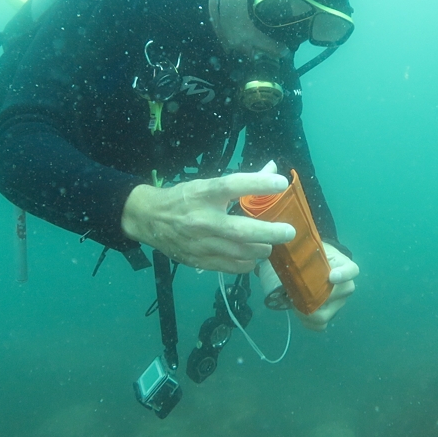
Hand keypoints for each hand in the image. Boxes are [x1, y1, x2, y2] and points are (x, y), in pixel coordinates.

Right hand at [121, 162, 294, 272]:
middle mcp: (201, 219)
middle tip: (289, 231)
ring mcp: (199, 243)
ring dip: (260, 249)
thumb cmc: (183, 198)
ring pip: (239, 253)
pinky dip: (246, 263)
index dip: (258, 184)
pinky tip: (252, 256)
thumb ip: (241, 181)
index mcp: (202, 194)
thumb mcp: (206, 184)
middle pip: (241, 230)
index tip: (280, 183)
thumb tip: (272, 169)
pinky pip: (229, 267)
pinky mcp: (198, 260)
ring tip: (269, 244)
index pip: (232, 186)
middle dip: (269, 232)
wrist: (149, 219)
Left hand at [258, 243, 358, 331]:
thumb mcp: (310, 248)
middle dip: (317, 296)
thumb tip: (281, 244)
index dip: (344, 274)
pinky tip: (298, 312)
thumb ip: (303, 249)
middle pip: (339, 295)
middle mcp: (345, 286)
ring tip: (294, 303)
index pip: (352, 270)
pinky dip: (308, 322)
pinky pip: (321, 324)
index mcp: (343, 265)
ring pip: (327, 313)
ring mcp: (338, 302)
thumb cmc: (312, 255)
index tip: (332, 276)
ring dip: (308, 311)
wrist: (315, 266)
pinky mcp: (329, 313)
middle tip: (299, 292)